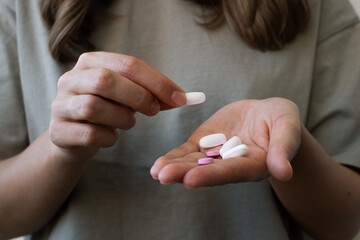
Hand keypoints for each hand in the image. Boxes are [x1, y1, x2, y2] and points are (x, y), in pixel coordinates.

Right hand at [49, 52, 185, 160]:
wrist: (73, 138)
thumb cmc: (106, 111)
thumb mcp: (128, 97)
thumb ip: (152, 95)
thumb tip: (181, 98)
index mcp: (90, 62)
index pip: (127, 63)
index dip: (156, 81)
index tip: (179, 98)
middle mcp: (70, 79)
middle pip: (105, 80)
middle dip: (138, 96)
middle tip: (155, 110)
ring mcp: (60, 105)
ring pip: (94, 107)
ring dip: (122, 118)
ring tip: (129, 123)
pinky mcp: (58, 131)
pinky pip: (89, 134)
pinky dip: (109, 138)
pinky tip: (111, 137)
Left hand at [150, 98, 300, 187]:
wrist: (266, 114)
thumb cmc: (281, 121)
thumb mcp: (287, 128)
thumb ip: (283, 148)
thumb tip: (283, 172)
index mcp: (253, 164)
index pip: (231, 171)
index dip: (212, 175)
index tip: (191, 179)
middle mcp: (231, 164)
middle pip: (207, 170)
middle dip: (184, 173)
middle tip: (163, 176)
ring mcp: (216, 154)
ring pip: (193, 162)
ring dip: (174, 167)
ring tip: (156, 172)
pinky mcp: (205, 143)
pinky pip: (188, 151)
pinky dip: (174, 157)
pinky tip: (158, 165)